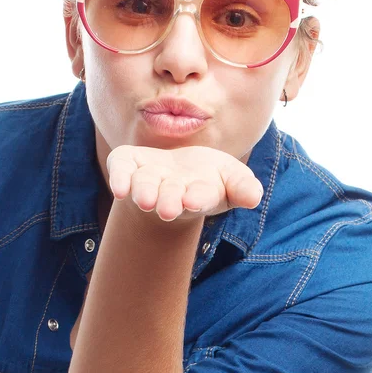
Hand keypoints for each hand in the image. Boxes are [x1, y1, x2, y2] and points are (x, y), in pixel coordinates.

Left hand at [106, 145, 262, 222]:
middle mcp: (169, 191)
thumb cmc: (208, 176)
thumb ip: (243, 186)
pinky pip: (120, 170)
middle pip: (168, 197)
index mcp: (197, 195)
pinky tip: (117, 188)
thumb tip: (254, 197)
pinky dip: (118, 177)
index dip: (198, 198)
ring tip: (145, 199)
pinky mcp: (128, 164)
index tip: (193, 200)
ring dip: (144, 192)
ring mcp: (147, 178)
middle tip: (167, 208)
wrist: (175, 172)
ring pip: (144, 186)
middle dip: (168, 201)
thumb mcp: (232, 177)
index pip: (200, 198)